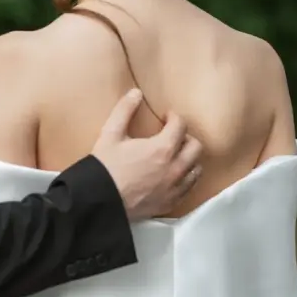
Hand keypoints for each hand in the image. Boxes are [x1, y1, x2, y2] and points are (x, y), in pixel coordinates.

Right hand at [91, 89, 203, 220]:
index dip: (174, 118)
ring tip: (175, 155)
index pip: (180, 126)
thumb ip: (124, 111)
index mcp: (162, 148)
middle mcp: (175, 168)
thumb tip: (135, 93)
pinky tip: (174, 175)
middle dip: (185, 137)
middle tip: (172, 136)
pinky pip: (189, 188)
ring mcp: (175, 187)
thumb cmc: (105, 166)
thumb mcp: (110, 134)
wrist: (99, 200)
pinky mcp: (171, 203)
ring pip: (196, 168)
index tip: (167, 117)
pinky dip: (186, 178)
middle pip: (195, 147)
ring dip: (189, 158)